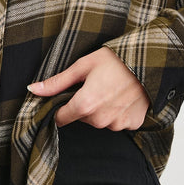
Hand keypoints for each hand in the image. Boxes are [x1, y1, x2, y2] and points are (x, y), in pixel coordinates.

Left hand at [27, 47, 151, 130]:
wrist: (151, 62)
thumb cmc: (116, 60)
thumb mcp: (83, 65)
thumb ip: (57, 82)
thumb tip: (32, 89)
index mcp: (85, 105)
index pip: (61, 118)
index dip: (61, 107)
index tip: (67, 96)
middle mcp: (101, 120)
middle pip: (82, 118)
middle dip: (84, 104)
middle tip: (95, 85)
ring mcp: (118, 124)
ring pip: (100, 121)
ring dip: (101, 109)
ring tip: (111, 89)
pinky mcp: (132, 124)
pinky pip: (118, 122)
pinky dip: (118, 112)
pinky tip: (123, 97)